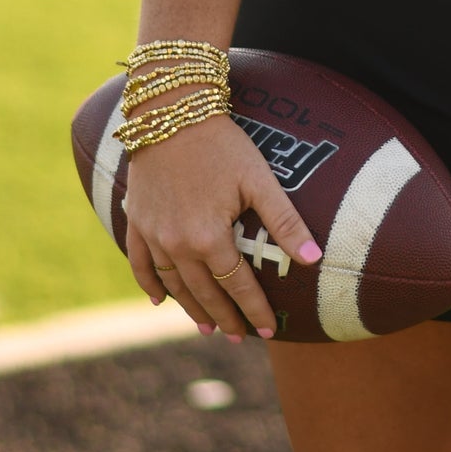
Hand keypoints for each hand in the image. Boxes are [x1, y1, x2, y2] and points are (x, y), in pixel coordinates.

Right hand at [124, 113, 320, 341]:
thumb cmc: (222, 144)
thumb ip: (284, 221)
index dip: (254, 309)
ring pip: (174, 284)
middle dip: (226, 317)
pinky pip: (139, 264)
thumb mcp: (259, 179)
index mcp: (208, 238)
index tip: (268, 330)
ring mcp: (152, 235)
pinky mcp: (136, 221)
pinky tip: (159, 302)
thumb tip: (314, 259)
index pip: (236, 285)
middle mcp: (176, 245)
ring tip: (207, 328)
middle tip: (240, 337)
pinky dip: (150, 285)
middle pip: (204, 292)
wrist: (172, 113)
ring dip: (191, 308)